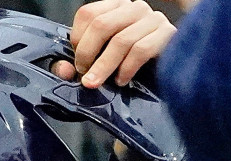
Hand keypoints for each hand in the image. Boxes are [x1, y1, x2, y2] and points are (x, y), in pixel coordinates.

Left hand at [56, 0, 175, 88]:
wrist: (164, 73)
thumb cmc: (127, 65)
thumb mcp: (99, 62)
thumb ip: (77, 64)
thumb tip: (63, 70)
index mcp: (115, 8)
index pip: (88, 14)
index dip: (77, 40)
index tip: (78, 62)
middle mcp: (134, 8)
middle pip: (102, 25)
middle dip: (87, 55)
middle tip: (85, 76)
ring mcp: (152, 19)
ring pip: (121, 40)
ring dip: (104, 66)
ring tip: (97, 83)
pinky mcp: (167, 34)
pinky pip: (141, 49)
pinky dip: (127, 68)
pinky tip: (122, 80)